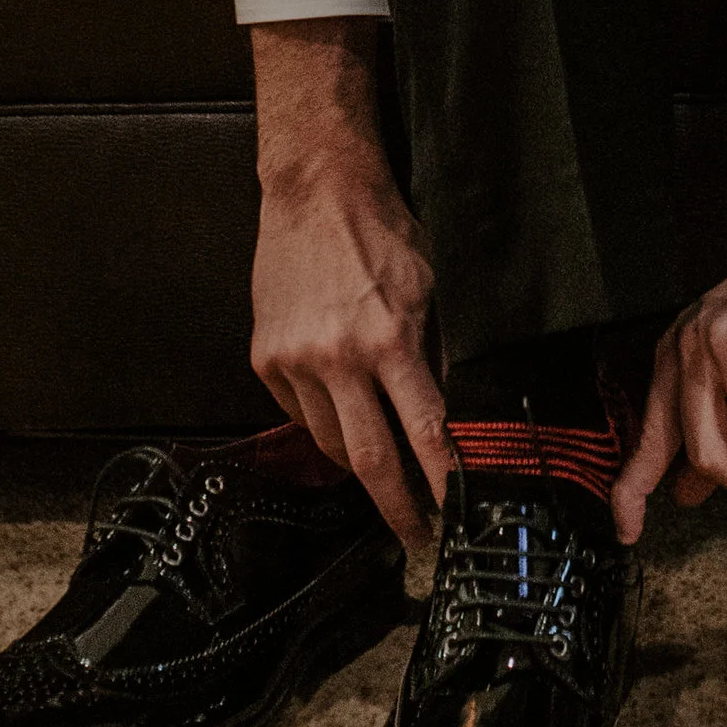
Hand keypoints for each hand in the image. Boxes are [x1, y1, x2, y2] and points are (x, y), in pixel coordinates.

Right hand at [248, 19, 449, 549]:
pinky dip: (323, 421)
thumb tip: (459, 411)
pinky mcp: (266, 358)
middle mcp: (339, 358)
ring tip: (382, 475)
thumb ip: (441, 351)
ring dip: (359, 463)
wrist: (315, 188)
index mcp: (390, 340)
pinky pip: (300, 414)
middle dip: (397, 508)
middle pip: (371, 460)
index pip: (426, 434)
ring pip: (330, 443)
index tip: (456, 519)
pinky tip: (341, 412)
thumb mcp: (431, 286)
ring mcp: (296, 361)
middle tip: (417, 538)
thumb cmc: (382, 228)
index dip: (442, 485)